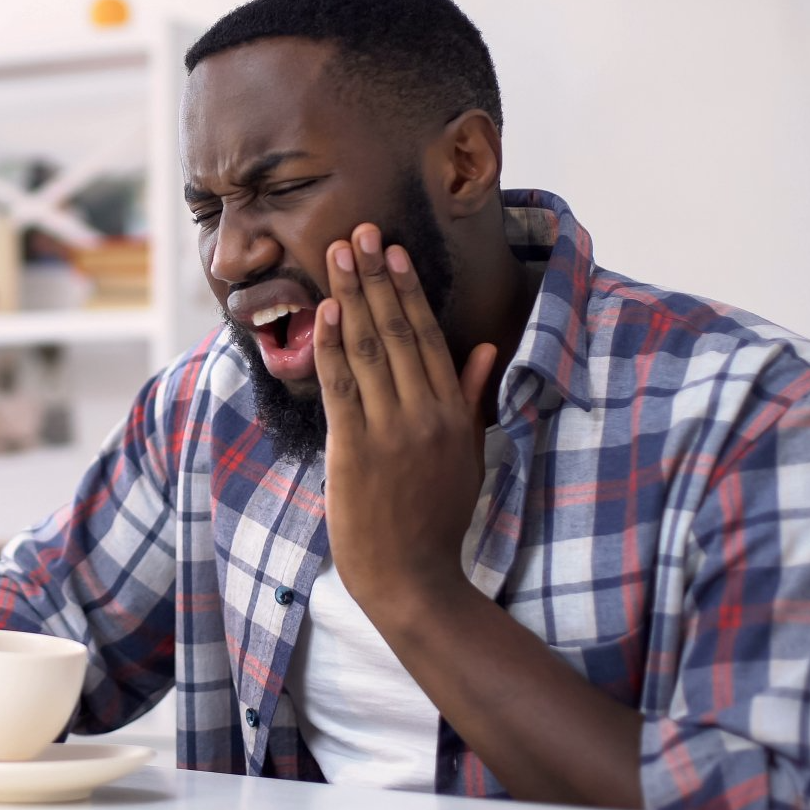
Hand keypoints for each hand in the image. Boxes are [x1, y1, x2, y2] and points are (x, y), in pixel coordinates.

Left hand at [313, 223, 496, 609]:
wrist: (412, 577)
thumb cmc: (439, 516)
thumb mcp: (469, 453)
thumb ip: (472, 396)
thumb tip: (485, 348)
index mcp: (452, 413)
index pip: (427, 336)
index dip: (406, 290)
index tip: (393, 251)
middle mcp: (424, 414)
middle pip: (396, 332)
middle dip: (376, 278)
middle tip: (359, 232)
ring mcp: (389, 432)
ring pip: (367, 351)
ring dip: (349, 299)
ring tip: (337, 256)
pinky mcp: (354, 451)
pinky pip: (341, 388)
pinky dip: (331, 347)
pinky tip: (323, 312)